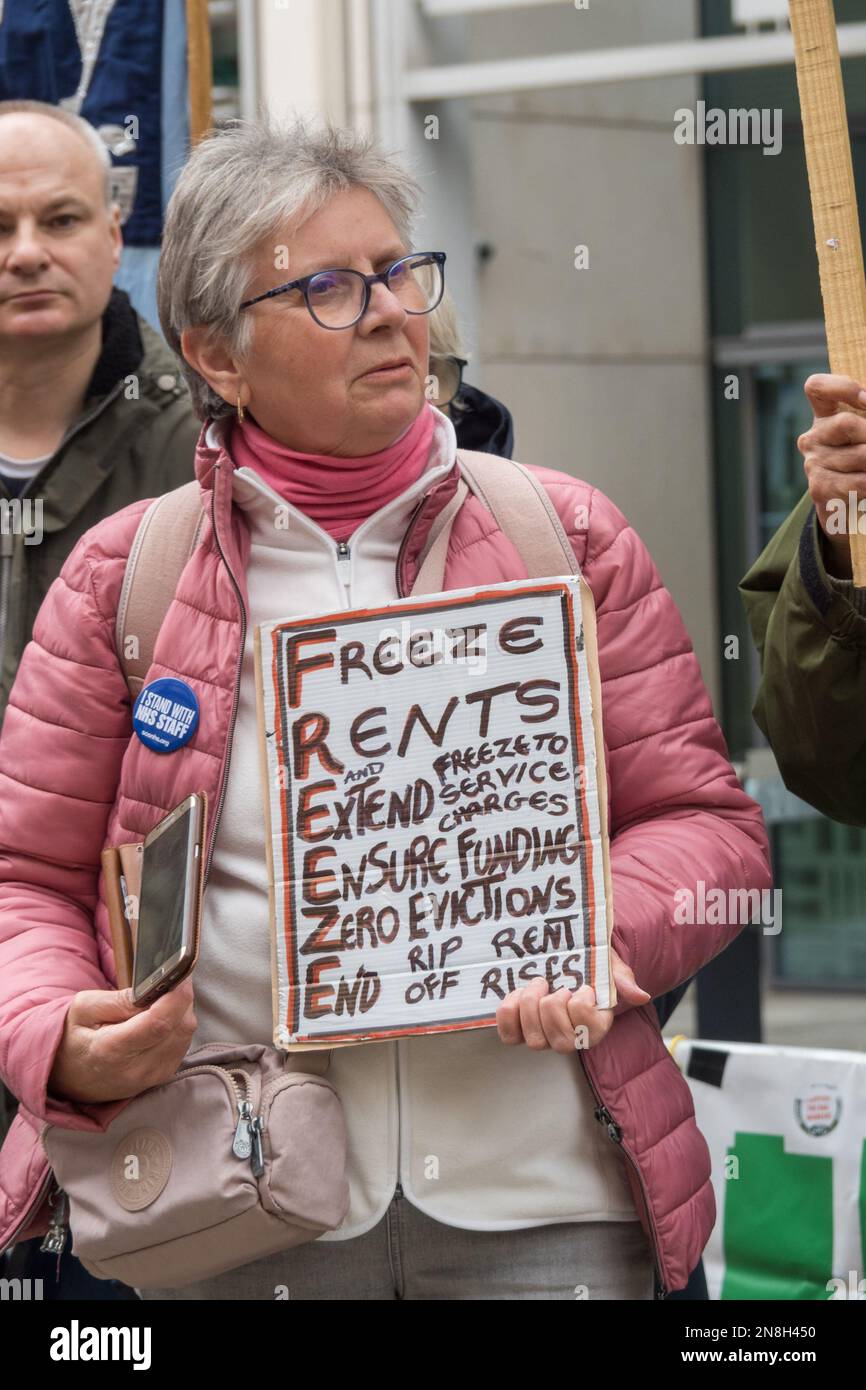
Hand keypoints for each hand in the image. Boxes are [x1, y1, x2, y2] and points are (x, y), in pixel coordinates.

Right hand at [47, 977, 196, 1104]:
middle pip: (179, 1027)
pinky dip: (178, 1026)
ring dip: (181, 1012)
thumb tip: (153, 989)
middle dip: (180, 998)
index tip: (180, 973)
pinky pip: (183, 1044)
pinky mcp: (162, 1076)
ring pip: (186, 1034)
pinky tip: (161, 1018)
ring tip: (159, 1001)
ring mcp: (151, 1076)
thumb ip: (118, 999)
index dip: (176, 995)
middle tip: (168, 982)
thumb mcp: (84, 1008)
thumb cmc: (72, 1038)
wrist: (67, 1078)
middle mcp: (136, 1068)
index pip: (159, 1022)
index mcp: (112, 1050)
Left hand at [495, 946, 649, 1053]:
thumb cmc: (590, 968)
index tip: (583, 986)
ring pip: (534, 1040)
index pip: (587, 1029)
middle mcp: (570, 1038)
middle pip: (560, 1040)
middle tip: (557, 985)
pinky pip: (509, 1035)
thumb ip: (623, 980)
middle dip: (554, 1007)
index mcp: (596, 1027)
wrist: (569, 960)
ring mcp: (544, 1037)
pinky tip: (516, 994)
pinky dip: (509, 1013)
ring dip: (531, 1007)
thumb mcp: (610, 968)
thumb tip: (640, 995)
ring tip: (538, 984)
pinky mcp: (520, 1030)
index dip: (581, 1006)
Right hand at [798, 374, 865, 578]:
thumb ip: (865, 415)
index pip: (817, 388)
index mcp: (825, 416)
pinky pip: (858, 482)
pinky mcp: (819, 488)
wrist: (853, 508)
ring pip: (859, 455)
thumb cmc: (864, 462)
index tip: (865, 399)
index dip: (841, 387)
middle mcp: (813, 438)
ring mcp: (813, 464)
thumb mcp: (864, 434)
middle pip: (845, 423)